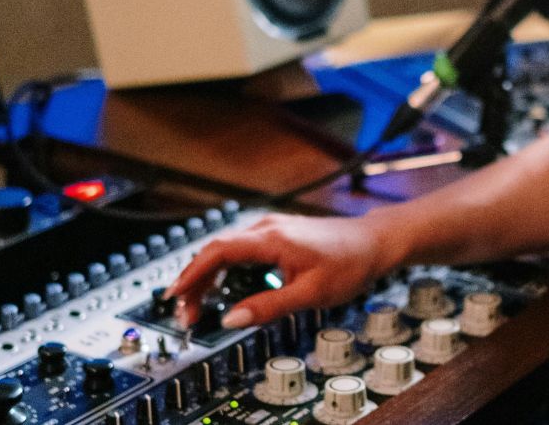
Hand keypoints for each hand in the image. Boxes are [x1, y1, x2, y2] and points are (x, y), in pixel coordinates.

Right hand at [164, 212, 396, 329]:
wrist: (375, 242)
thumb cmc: (350, 263)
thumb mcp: (310, 293)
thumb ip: (269, 307)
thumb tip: (232, 320)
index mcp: (272, 238)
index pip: (218, 252)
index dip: (192, 275)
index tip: (174, 296)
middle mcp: (267, 227)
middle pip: (216, 250)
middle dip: (194, 280)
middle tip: (184, 312)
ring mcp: (272, 228)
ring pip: (225, 248)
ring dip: (207, 274)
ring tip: (195, 304)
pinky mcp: (277, 233)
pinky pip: (239, 247)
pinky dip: (222, 266)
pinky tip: (218, 284)